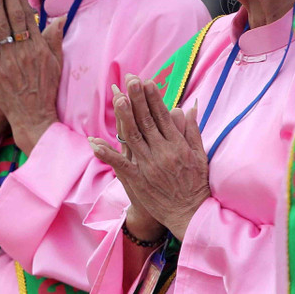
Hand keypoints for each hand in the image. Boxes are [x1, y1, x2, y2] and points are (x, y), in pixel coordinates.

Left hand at [0, 0, 63, 154]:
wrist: (33, 117)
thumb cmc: (45, 90)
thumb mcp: (56, 64)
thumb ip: (54, 40)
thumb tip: (58, 18)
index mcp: (39, 47)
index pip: (28, 14)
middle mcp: (25, 50)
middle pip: (15, 16)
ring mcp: (9, 60)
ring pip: (1, 28)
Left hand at [90, 76, 210, 240]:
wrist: (190, 214)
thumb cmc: (195, 184)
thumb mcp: (200, 156)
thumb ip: (192, 131)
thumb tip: (188, 107)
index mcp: (178, 146)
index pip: (164, 117)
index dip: (154, 98)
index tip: (146, 81)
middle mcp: (163, 153)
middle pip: (147, 121)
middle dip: (138, 99)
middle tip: (130, 79)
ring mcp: (149, 166)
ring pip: (134, 137)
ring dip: (125, 116)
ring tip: (117, 97)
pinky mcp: (138, 180)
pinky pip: (120, 164)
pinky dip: (107, 153)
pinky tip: (94, 142)